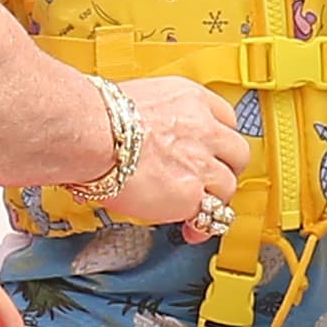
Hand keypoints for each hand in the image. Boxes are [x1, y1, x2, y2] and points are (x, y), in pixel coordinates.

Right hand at [103, 76, 247, 229]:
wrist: (89, 134)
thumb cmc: (96, 117)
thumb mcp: (136, 101)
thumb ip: (153, 116)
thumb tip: (142, 132)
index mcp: (188, 97)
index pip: (225, 117)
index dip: (217, 139)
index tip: (210, 149)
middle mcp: (202, 127)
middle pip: (237, 152)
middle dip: (225, 168)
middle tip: (207, 179)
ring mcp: (200, 162)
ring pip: (228, 185)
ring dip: (213, 198)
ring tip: (196, 208)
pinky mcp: (191, 194)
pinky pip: (210, 215)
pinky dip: (201, 224)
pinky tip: (191, 229)